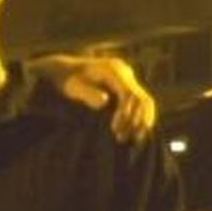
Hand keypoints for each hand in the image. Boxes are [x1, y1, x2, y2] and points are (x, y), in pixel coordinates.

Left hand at [27, 53, 155, 143]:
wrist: (66, 71)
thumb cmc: (68, 80)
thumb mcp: (73, 86)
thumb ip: (87, 93)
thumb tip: (104, 102)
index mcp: (113, 71)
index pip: (128, 94)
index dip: (125, 113)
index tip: (114, 130)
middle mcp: (124, 72)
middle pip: (141, 98)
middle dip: (135, 120)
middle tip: (122, 139)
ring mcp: (128, 78)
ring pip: (144, 101)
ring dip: (139, 121)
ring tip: (130, 139)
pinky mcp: (127, 85)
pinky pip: (140, 102)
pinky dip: (139, 117)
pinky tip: (132, 132)